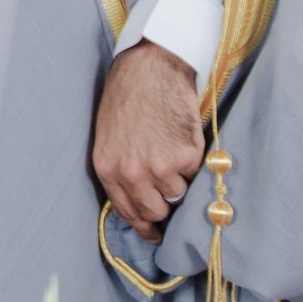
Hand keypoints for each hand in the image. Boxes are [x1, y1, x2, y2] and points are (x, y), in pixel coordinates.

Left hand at [91, 41, 206, 243]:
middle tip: (171, 188)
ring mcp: (159, 167)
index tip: (155, 234)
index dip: (144, 225)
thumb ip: (121, 171)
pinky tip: (182, 136)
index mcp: (107, 169)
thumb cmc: (128, 97)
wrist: (150, 68)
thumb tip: (141, 203)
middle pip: (155, 210)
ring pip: (178, 193)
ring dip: (180, 178)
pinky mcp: (185, 156)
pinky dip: (193, 160)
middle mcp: (131, 173)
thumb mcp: (110, 137)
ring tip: (172, 148)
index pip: (128, 212)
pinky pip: (195, 173)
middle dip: (165, 204)